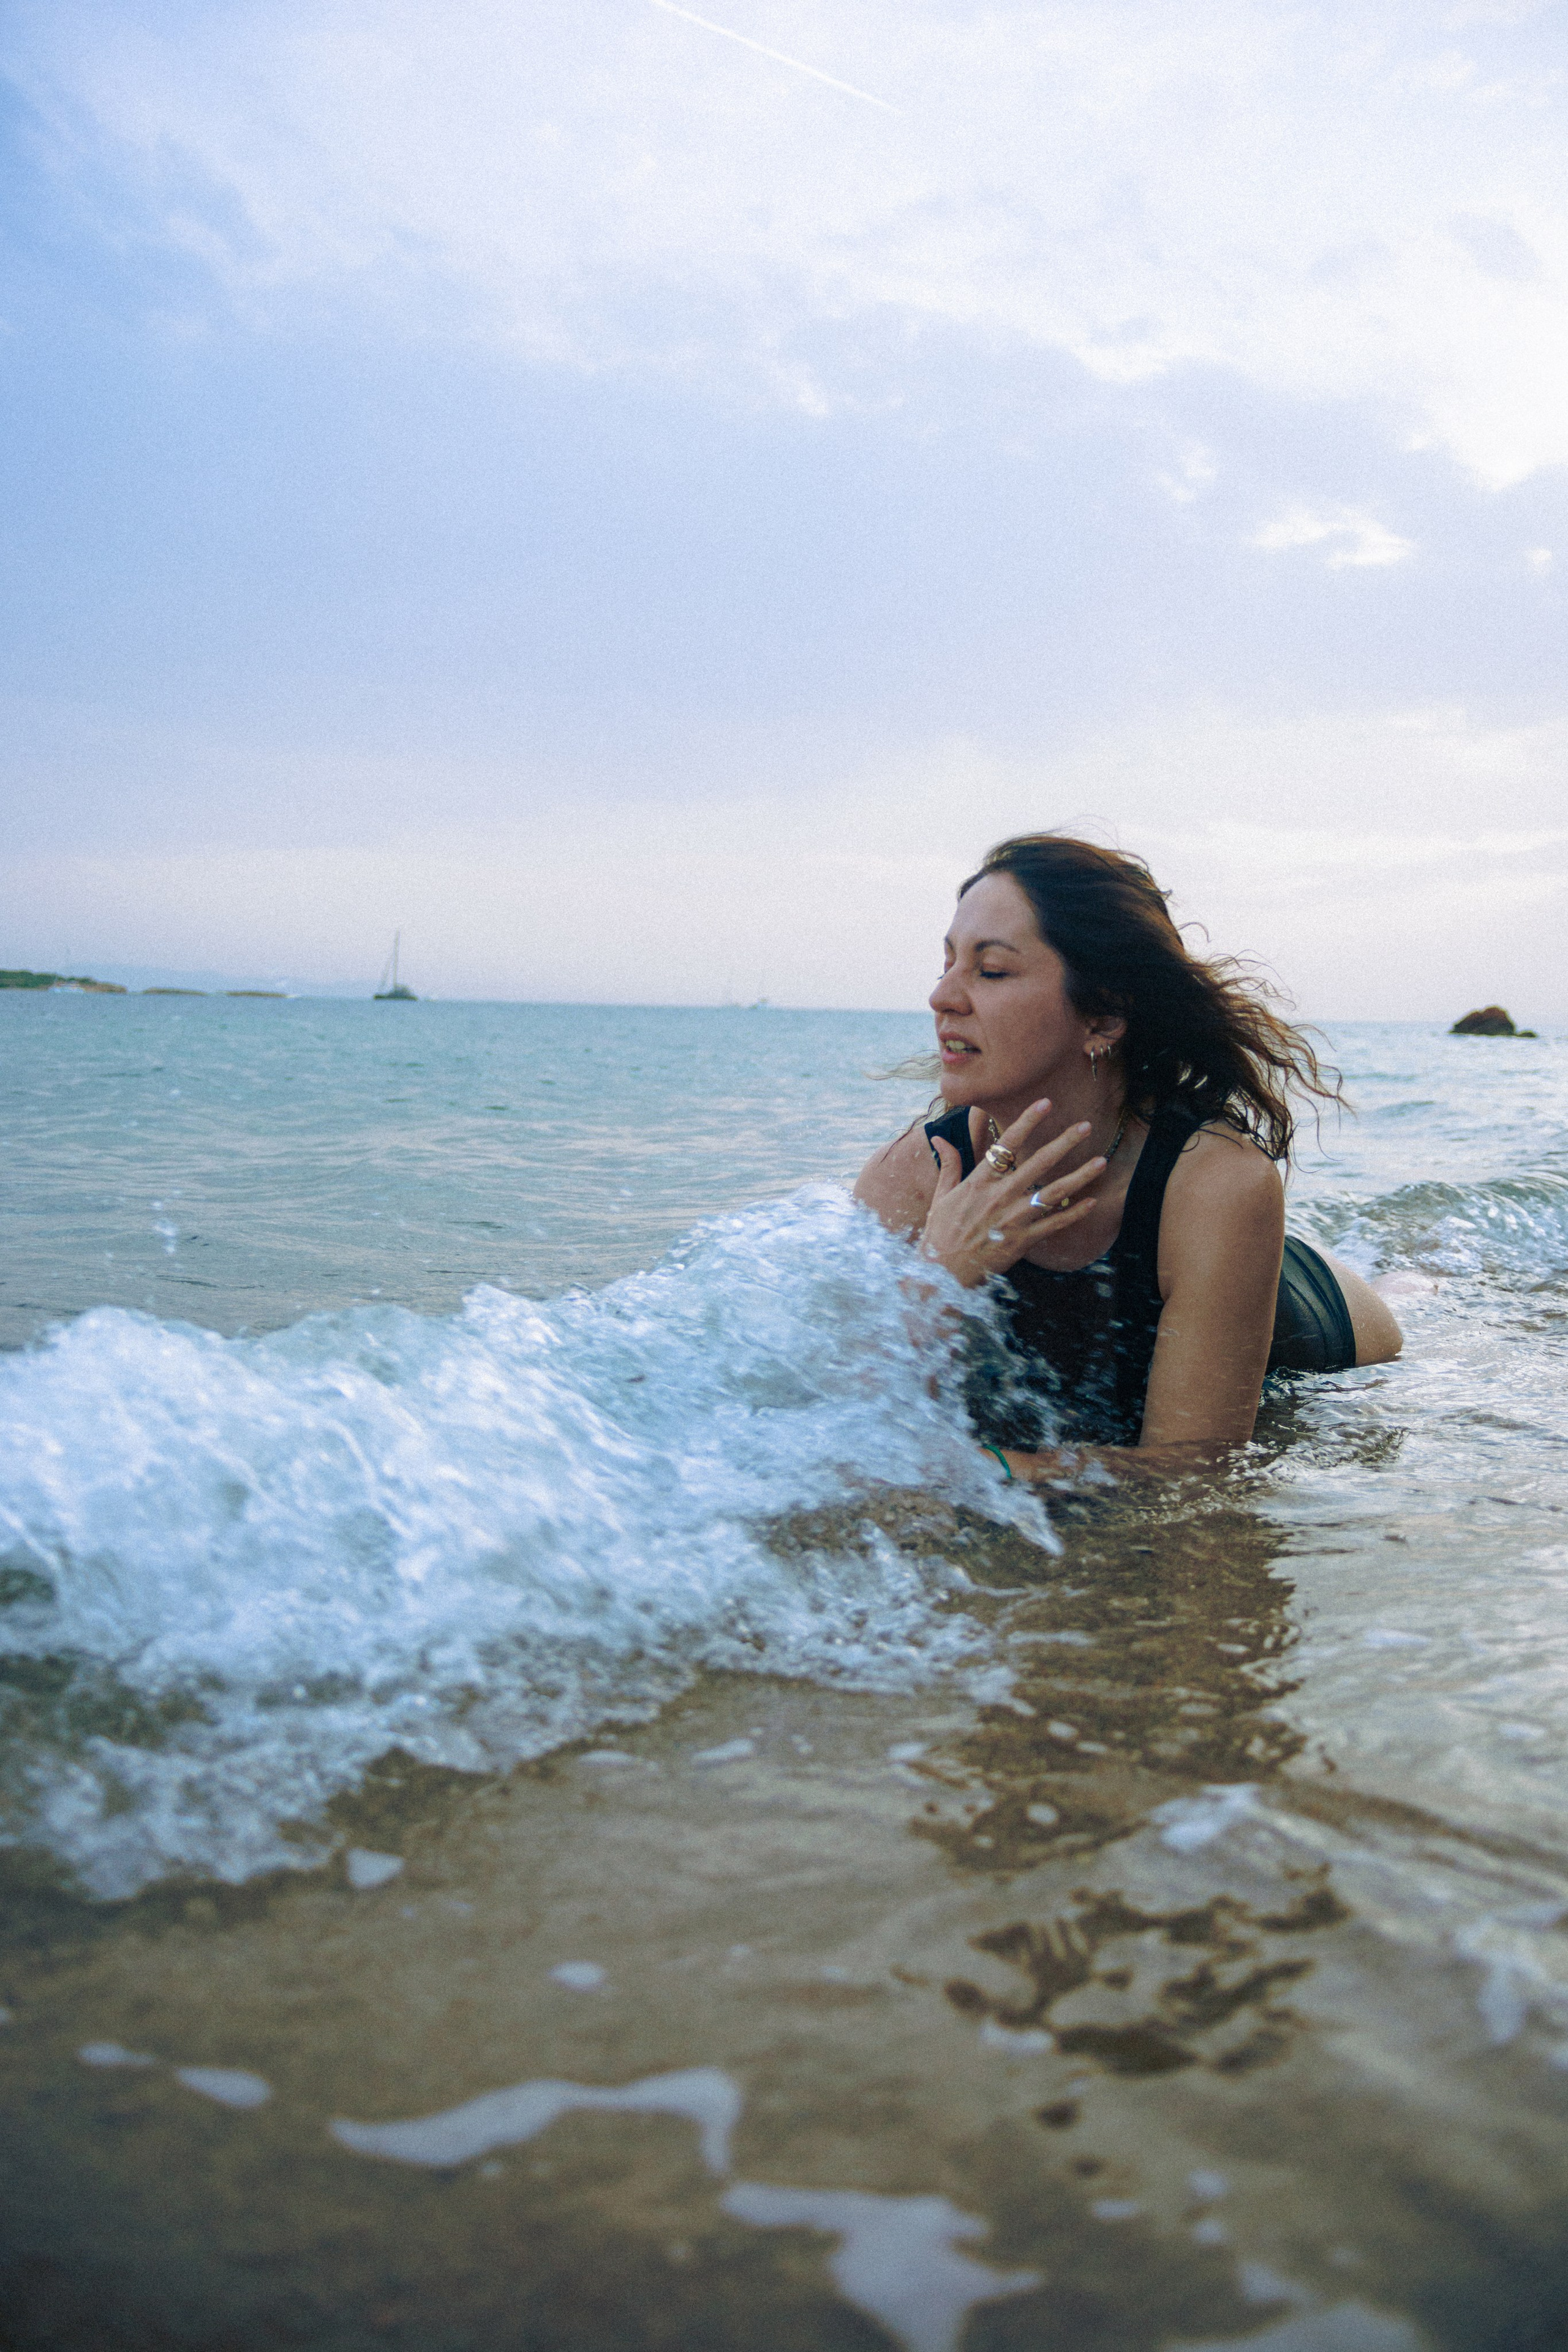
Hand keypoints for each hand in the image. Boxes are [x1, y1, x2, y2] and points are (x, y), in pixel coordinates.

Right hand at [919, 1099, 1106, 1287]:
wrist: (942, 1273)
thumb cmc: (940, 1234)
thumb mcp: (940, 1196)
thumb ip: (949, 1164)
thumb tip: (938, 1137)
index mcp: (979, 1181)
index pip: (1006, 1144)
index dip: (1027, 1122)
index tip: (1045, 1103)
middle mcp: (1000, 1196)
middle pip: (1038, 1163)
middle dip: (1064, 1143)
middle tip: (1086, 1126)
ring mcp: (1013, 1219)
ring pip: (1053, 1193)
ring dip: (1079, 1177)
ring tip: (1101, 1162)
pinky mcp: (1022, 1241)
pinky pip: (1053, 1225)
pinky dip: (1074, 1214)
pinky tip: (1092, 1202)